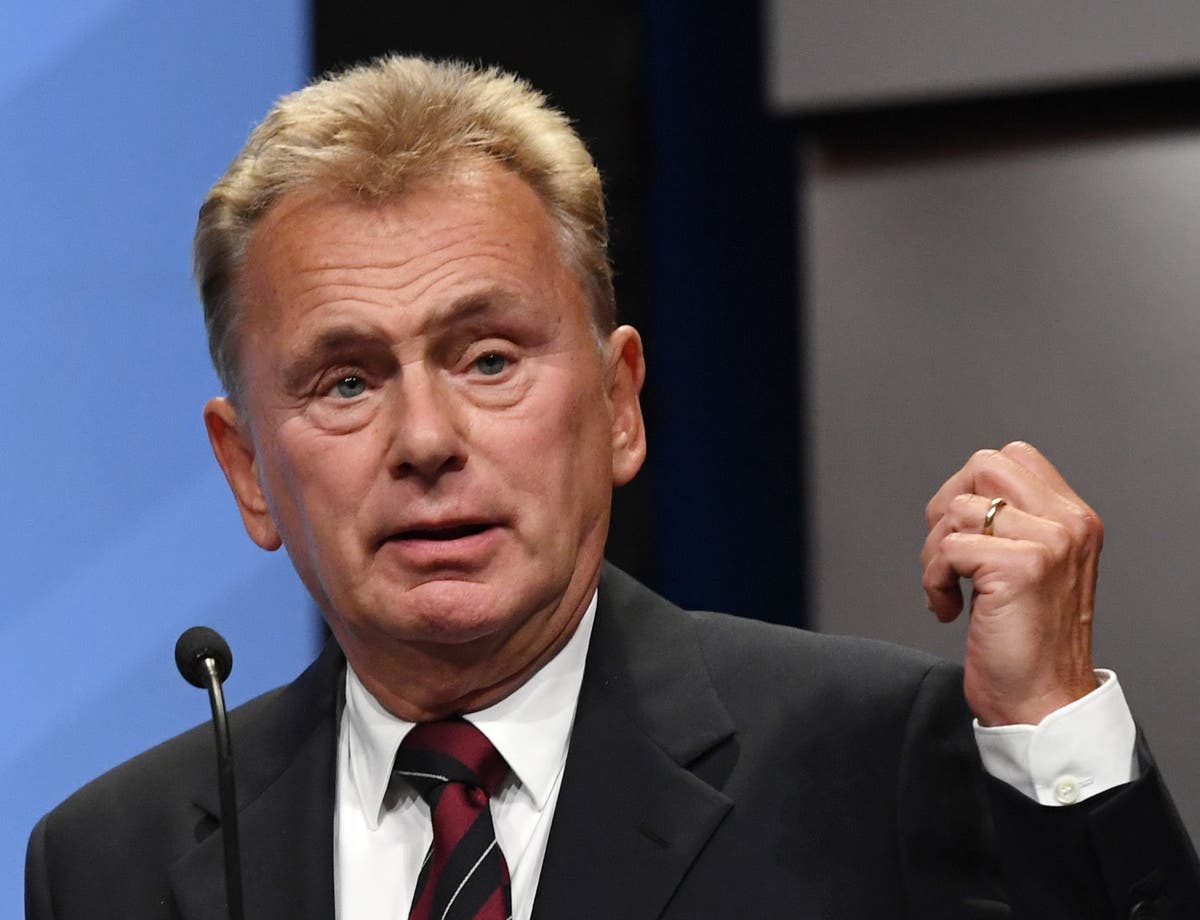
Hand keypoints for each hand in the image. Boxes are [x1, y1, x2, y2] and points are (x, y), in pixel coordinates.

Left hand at [921, 441, 1101, 725]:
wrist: (1043, 702)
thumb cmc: (1028, 642)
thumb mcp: (1032, 567)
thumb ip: (1012, 524)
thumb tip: (957, 499)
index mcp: (1074, 519)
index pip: (1012, 458)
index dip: (970, 488)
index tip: (961, 533)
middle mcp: (1069, 523)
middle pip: (983, 467)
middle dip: (947, 509)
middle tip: (946, 557)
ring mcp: (1049, 542)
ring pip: (958, 510)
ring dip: (935, 555)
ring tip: (950, 592)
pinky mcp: (1021, 567)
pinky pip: (948, 548)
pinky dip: (934, 581)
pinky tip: (949, 611)